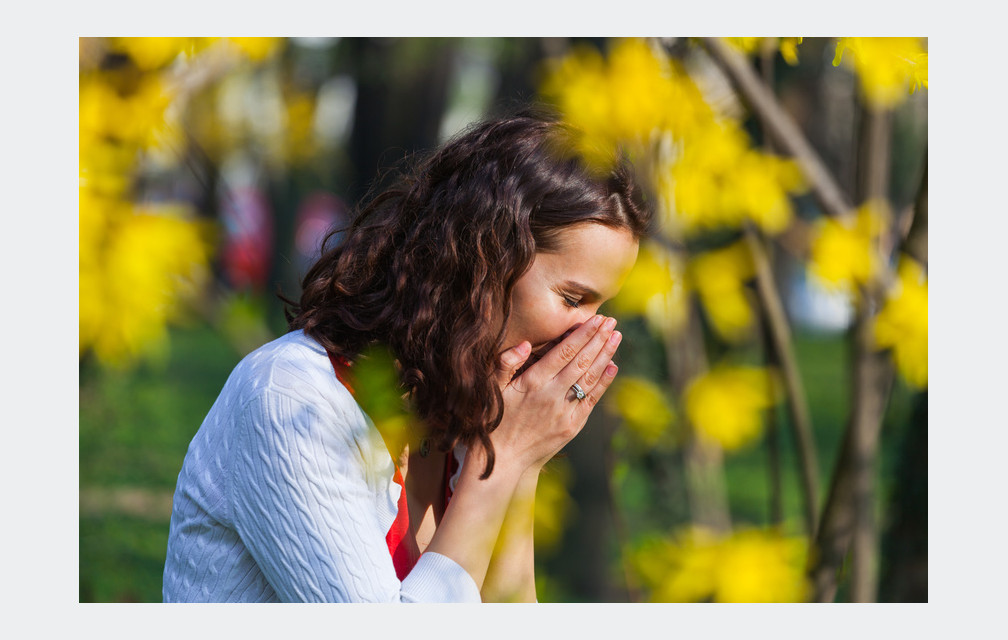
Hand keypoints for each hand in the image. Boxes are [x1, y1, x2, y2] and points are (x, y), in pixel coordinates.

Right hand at [491, 315, 621, 471]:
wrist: (504, 459)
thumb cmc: (495, 420)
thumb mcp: (492, 389)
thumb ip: (505, 363)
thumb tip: (524, 344)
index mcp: (532, 383)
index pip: (563, 352)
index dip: (582, 334)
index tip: (596, 319)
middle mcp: (551, 395)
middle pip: (581, 361)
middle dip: (598, 339)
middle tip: (611, 321)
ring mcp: (564, 412)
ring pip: (589, 378)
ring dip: (605, 356)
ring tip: (616, 337)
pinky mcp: (572, 427)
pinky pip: (591, 400)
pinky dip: (603, 382)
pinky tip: (613, 366)